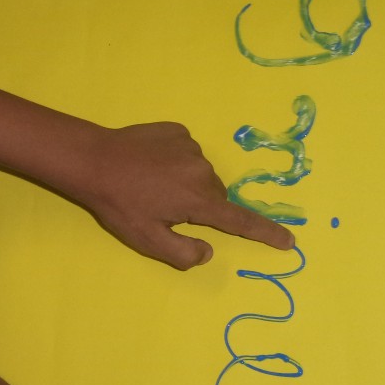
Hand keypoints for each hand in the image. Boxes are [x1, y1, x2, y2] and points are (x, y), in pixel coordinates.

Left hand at [72, 122, 294, 269]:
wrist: (94, 160)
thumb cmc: (120, 205)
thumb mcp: (148, 240)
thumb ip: (183, 253)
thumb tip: (207, 252)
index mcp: (201, 201)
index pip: (242, 222)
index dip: (267, 234)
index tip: (289, 241)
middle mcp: (204, 171)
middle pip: (215, 196)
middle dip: (200, 207)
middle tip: (164, 209)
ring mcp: (191, 147)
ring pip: (200, 173)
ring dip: (185, 183)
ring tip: (150, 185)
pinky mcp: (176, 131)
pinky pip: (185, 152)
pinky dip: (174, 161)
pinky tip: (148, 164)